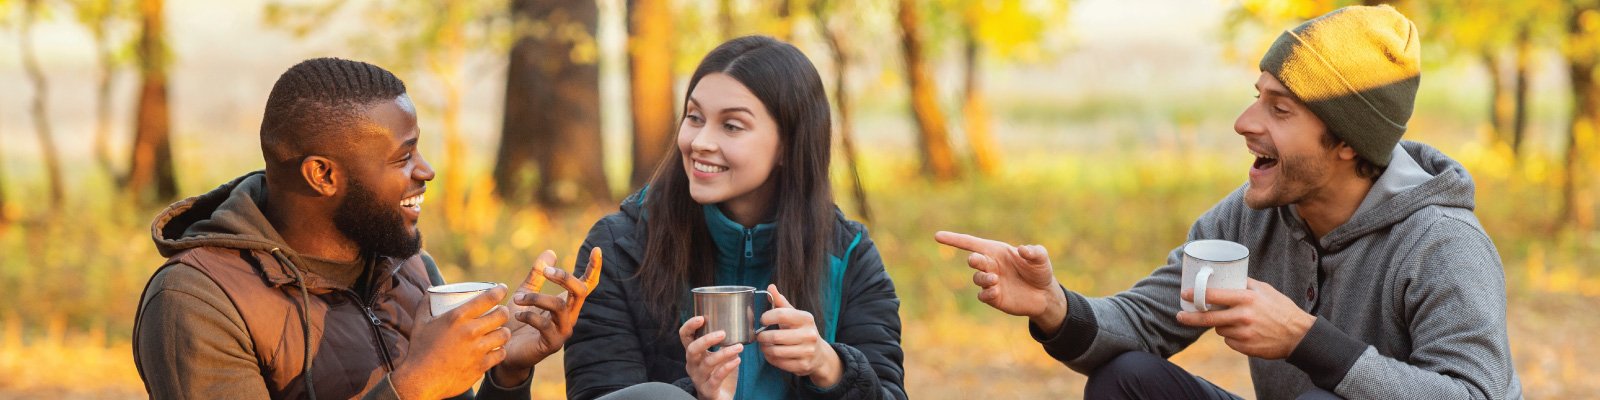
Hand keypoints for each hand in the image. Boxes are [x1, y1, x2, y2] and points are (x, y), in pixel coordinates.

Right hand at [392, 284, 511, 399]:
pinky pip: (501, 354)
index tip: (502, 289)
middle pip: (502, 315)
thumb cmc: (420, 350)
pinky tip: (496, 349)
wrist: (421, 380)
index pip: (488, 298)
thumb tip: (429, 292)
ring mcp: (478, 349)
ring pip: (505, 334)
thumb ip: (425, 305)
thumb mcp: (420, 323)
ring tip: (499, 331)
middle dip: (503, 312)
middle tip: (500, 313)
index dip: (500, 291)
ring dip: (503, 331)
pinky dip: (499, 351)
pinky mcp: (481, 365)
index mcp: (457, 317)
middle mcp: (471, 331)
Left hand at [494, 248, 604, 385]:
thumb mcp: (525, 293)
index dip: (594, 268)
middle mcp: (570, 316)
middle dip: (565, 277)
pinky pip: (544, 324)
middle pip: (580, 291)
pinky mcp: (552, 344)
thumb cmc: (516, 322)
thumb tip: (550, 252)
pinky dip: (528, 316)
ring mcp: (563, 331)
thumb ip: (537, 275)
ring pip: (559, 306)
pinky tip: (517, 315)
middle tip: (546, 271)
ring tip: (517, 299)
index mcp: (567, 304)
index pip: (586, 284)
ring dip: (536, 298)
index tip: (597, 249)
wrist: (505, 351)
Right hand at [679, 316, 741, 399]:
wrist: (718, 399)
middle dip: (706, 340)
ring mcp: (699, 378)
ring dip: (724, 353)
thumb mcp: (718, 356)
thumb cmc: (718, 374)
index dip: (689, 326)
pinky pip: (716, 377)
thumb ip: (723, 343)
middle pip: (692, 350)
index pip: (685, 337)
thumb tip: (737, 326)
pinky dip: (727, 367)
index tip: (701, 318)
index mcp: (693, 354)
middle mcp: (692, 365)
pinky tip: (737, 360)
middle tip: (723, 333)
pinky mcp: (708, 390)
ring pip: (707, 363)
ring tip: (739, 347)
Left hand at [755, 284, 841, 387]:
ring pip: (776, 351)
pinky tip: (770, 354)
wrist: (819, 354)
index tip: (763, 320)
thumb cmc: (802, 330)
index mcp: (807, 319)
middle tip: (759, 336)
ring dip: (765, 349)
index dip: (767, 317)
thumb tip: (770, 286)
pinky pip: (779, 363)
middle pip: (776, 336)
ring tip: (764, 345)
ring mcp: (807, 351)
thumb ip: (781, 302)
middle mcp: (809, 335)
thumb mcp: (794, 315)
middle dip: (762, 336)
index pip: (781, 314)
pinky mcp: (803, 365)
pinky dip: (771, 358)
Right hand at [933, 231, 1068, 331]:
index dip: (954, 239)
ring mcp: (991, 282)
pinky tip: (997, 291)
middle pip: (974, 260)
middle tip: (977, 260)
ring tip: (995, 280)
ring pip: (977, 278)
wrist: (1044, 295)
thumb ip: (1034, 252)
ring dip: (983, 278)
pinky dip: (987, 293)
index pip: (971, 243)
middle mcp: (990, 265)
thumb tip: (1022, 249)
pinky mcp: (994, 297)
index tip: (937, 236)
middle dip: (974, 259)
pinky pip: (983, 295)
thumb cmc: (1040, 272)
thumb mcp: (1042, 258)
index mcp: (996, 251)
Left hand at [1175, 278, 1315, 359]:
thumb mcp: (1265, 290)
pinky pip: (1229, 342)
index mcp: (1247, 299)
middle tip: (1180, 316)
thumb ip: (1245, 284)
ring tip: (1239, 321)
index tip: (1184, 295)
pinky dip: (1233, 337)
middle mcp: (1243, 317)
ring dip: (1223, 325)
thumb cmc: (1282, 309)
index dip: (1196, 296)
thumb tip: (1226, 275)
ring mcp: (1244, 334)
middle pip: (1209, 318)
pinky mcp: (1246, 348)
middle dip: (1191, 318)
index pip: (1215, 296)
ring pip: (1220, 330)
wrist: (1299, 336)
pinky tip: (1246, 333)